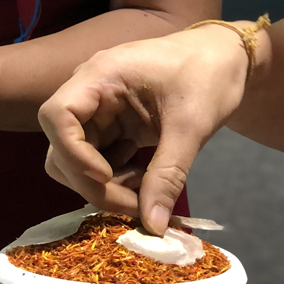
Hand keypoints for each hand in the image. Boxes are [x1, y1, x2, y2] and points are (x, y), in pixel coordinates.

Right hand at [38, 25, 251, 234]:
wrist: (226, 57)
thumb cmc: (209, 76)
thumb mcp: (191, 126)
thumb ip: (168, 175)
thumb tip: (153, 226)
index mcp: (101, 76)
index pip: (57, 116)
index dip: (72, 153)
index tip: (104, 176)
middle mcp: (90, 91)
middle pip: (61, 146)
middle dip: (90, 182)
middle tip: (132, 205)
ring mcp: (99, 109)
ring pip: (76, 158)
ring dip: (103, 185)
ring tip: (143, 193)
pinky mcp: (112, 124)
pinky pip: (98, 159)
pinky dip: (115, 178)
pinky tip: (145, 182)